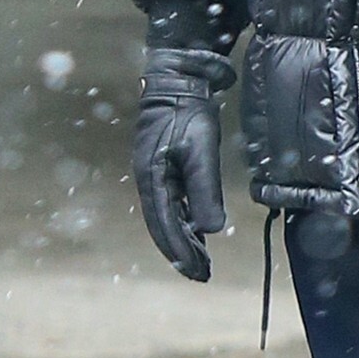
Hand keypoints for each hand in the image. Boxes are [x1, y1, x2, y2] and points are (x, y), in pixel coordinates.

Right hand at [133, 49, 234, 281]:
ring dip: (183, 239)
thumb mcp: (200, 152)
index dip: (180, 251)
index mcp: (151, 179)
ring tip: (200, 261)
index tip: (196, 273)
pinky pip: (172, 202)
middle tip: (200, 275)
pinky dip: (184, 220)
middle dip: (180, 253)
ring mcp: (154, 174)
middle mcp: (148, 180)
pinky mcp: (163, 167)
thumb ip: (204, 191)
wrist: (176, 82)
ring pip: (167, 216)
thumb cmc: (187, 115)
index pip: (165, 225)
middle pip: (163, 226)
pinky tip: (198, 232)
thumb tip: (210, 230)